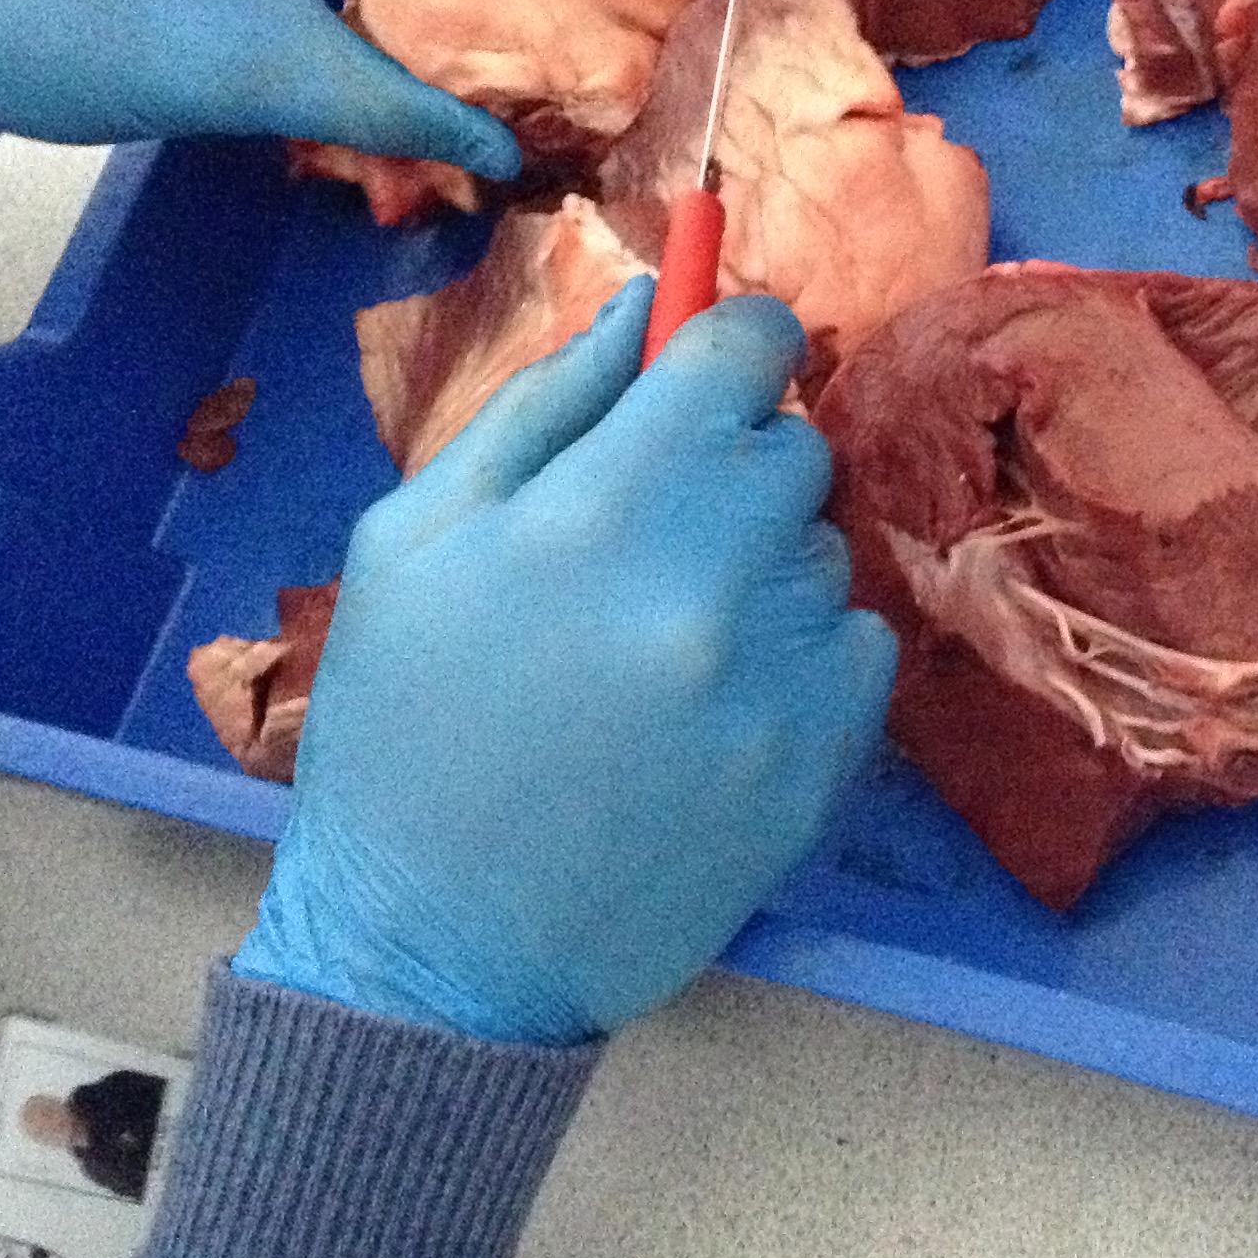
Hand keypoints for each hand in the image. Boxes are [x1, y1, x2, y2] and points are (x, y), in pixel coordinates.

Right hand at [233, 284, 896, 1043]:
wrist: (437, 950)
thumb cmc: (401, 729)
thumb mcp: (413, 540)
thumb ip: (542, 406)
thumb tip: (648, 306)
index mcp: (601, 507)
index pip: (748, 350)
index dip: (731, 349)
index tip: (707, 379)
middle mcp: (714, 581)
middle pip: (794, 449)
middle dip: (729, 471)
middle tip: (646, 546)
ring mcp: (782, 679)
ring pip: (822, 551)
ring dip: (761, 570)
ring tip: (661, 650)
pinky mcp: (825, 764)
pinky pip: (856, 647)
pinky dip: (800, 658)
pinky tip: (712, 709)